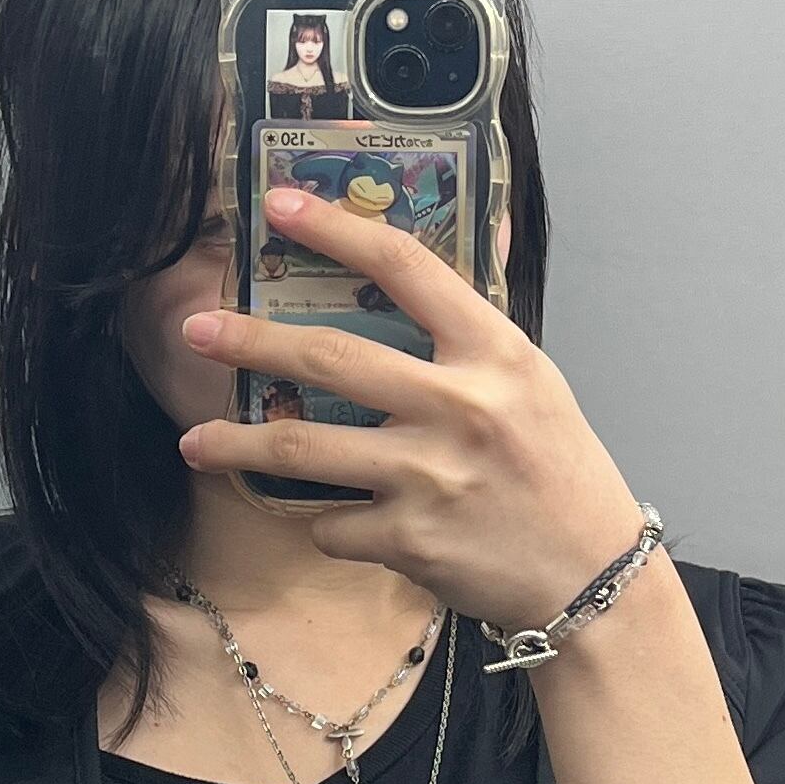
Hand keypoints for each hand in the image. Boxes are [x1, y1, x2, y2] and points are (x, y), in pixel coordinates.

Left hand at [175, 181, 652, 635]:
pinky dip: (326, 523)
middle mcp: (459, 407)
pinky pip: (333, 524)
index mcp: (494, 353)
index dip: (335, 229)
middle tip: (194, 331)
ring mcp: (429, 475)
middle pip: (329, 359)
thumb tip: (406, 280)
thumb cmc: (560, 475)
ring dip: (236, 445)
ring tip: (193, 442)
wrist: (591, 579)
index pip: (405, 268)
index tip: (280, 204)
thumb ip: (468, 340)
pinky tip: (338, 522)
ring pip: (303, 450)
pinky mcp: (408, 539)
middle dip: (249, 341)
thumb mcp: (532, 385)